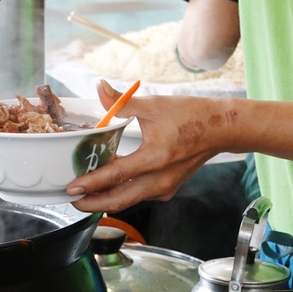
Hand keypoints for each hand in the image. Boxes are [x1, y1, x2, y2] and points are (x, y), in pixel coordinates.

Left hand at [66, 81, 235, 212]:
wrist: (221, 128)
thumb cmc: (191, 115)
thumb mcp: (153, 104)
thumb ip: (122, 101)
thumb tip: (99, 88)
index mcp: (156, 157)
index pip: (116, 175)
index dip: (91, 183)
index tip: (72, 188)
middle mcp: (161, 178)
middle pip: (120, 200)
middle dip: (93, 203)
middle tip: (72, 200)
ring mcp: (166, 187)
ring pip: (130, 200)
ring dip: (106, 200)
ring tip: (85, 196)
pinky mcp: (169, 188)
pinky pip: (140, 195)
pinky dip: (122, 193)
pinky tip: (110, 186)